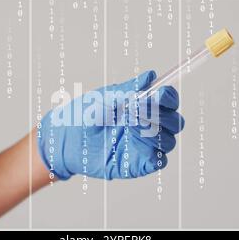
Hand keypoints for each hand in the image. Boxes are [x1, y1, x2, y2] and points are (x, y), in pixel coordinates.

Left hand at [37, 70, 183, 179]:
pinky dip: (154, 152)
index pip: (168, 100)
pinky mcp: (138, 163)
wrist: (64, 140)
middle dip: (164, 115)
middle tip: (140, 111)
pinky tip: (135, 143)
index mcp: (141, 106)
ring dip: (156, 132)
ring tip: (132, 125)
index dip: (169, 97)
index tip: (160, 94)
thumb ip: (128, 89)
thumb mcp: (104, 98)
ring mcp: (143, 145)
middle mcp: (146, 125)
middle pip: (174, 121)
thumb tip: (151, 75)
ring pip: (169, 141)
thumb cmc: (82, 116)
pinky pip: (159, 160)